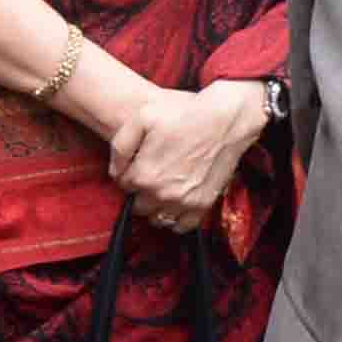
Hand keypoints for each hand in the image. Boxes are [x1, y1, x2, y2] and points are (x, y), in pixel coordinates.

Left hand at [109, 78, 265, 233]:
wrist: (225, 119)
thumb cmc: (184, 115)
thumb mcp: (141, 118)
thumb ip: (120, 147)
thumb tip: (115, 171)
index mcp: (143, 175)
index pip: (123, 186)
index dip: (129, 174)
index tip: (139, 164)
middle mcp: (162, 194)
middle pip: (138, 206)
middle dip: (140, 192)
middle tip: (152, 175)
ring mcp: (184, 202)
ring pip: (157, 219)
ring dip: (156, 207)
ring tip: (163, 189)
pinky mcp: (203, 204)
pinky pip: (182, 226)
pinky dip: (176, 219)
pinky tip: (176, 203)